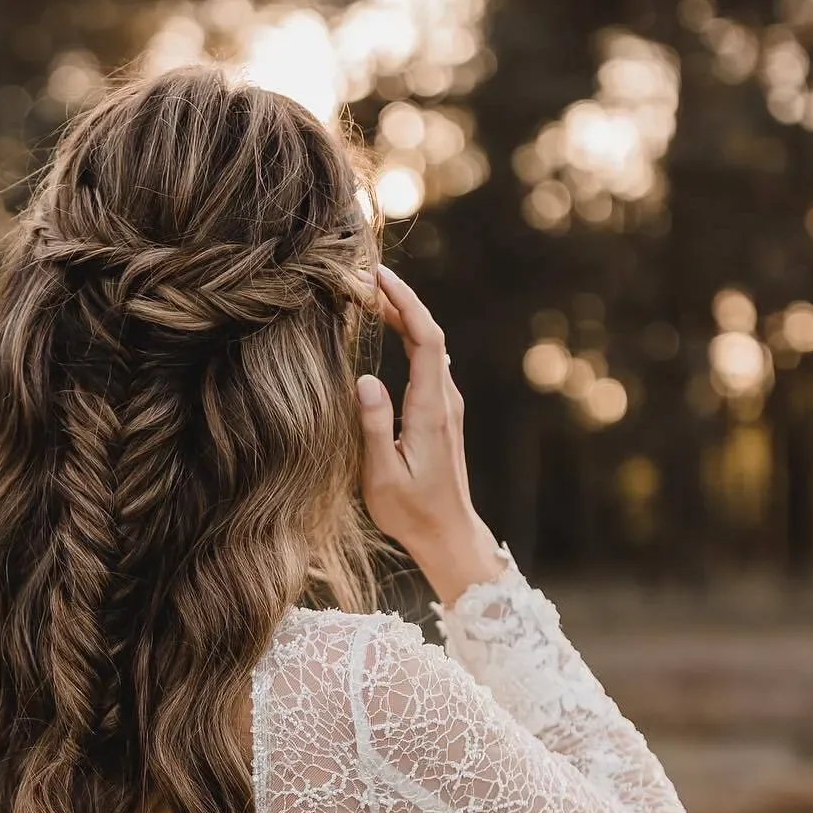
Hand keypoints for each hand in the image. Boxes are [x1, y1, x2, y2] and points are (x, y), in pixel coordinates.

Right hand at [357, 266, 506, 606]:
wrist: (447, 534)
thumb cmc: (411, 512)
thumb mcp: (382, 475)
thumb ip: (374, 426)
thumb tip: (364, 379)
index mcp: (430, 410)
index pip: (425, 339)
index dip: (405, 302)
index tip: (378, 277)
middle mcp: (445, 401)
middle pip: (429, 334)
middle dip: (401, 300)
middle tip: (366, 278)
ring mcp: (447, 406)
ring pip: (430, 346)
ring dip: (404, 316)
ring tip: (372, 296)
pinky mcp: (443, 414)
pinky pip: (428, 361)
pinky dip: (409, 337)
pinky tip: (390, 331)